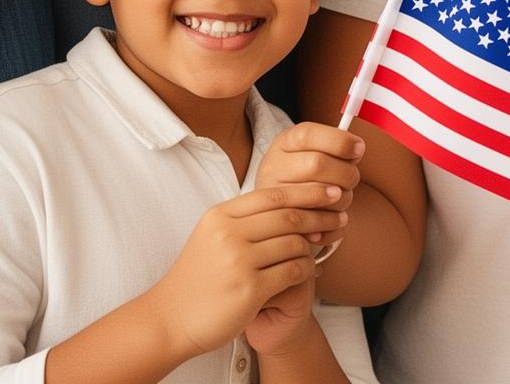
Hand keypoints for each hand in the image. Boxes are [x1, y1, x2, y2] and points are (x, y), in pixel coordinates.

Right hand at [141, 182, 346, 359]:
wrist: (170, 319)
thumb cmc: (198, 278)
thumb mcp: (212, 237)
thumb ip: (244, 219)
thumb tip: (291, 202)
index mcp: (219, 216)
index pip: (272, 195)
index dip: (306, 191)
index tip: (329, 192)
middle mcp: (228, 234)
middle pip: (287, 216)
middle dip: (319, 214)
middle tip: (339, 215)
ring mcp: (238, 261)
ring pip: (293, 243)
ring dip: (314, 245)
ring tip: (324, 245)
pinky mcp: (249, 289)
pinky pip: (292, 271)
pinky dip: (307, 269)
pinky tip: (310, 270)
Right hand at [256, 122, 363, 250]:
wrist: (276, 210)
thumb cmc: (306, 174)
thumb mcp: (314, 151)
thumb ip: (336, 147)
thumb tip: (356, 149)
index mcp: (283, 144)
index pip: (307, 135)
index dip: (338, 141)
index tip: (359, 148)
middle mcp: (272, 168)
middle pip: (317, 164)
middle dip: (345, 173)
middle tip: (352, 179)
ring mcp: (273, 199)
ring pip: (321, 196)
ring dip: (343, 199)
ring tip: (341, 198)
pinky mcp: (282, 228)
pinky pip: (320, 226)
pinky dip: (336, 224)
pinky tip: (335, 219)